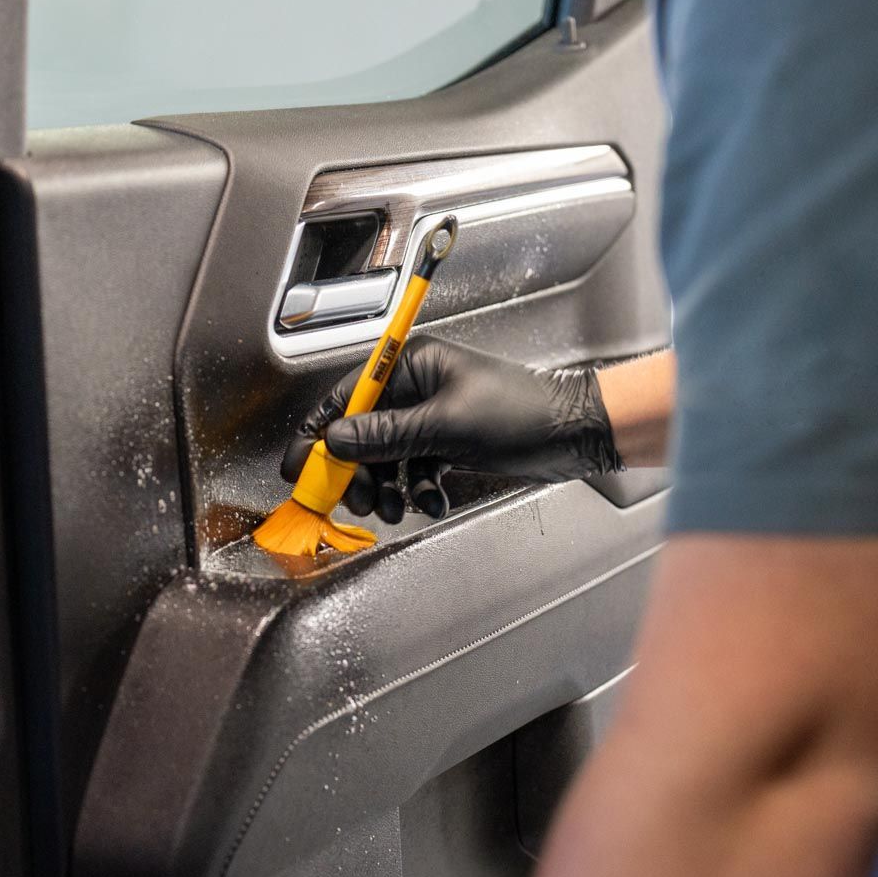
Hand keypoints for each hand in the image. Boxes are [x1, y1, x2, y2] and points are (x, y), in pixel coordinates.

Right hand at [281, 336, 622, 521]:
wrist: (577, 434)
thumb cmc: (523, 414)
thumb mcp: (447, 426)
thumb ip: (388, 435)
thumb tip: (336, 440)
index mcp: (411, 366)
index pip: (347, 395)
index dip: (320, 432)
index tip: (300, 467)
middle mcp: (417, 389)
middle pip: (362, 433)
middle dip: (358, 472)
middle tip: (360, 503)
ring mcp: (433, 419)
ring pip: (388, 458)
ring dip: (388, 488)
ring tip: (398, 510)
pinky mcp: (449, 445)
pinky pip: (416, 470)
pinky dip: (420, 490)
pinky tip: (435, 501)